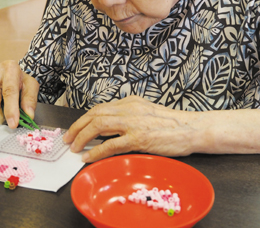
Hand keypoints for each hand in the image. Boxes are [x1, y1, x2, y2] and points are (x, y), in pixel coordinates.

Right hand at [0, 60, 38, 128]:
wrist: (9, 72)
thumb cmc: (20, 80)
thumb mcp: (31, 87)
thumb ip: (30, 100)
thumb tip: (29, 114)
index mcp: (10, 67)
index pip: (9, 91)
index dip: (11, 110)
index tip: (13, 124)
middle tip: (4, 118)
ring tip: (0, 108)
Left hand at [62, 96, 198, 162]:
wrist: (192, 129)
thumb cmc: (172, 125)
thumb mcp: (147, 112)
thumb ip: (130, 116)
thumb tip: (110, 128)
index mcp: (130, 102)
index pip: (100, 108)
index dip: (84, 119)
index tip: (75, 129)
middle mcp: (129, 109)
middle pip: (94, 114)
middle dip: (77, 127)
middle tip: (68, 139)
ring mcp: (133, 123)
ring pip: (98, 125)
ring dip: (82, 137)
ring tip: (74, 148)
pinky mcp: (139, 138)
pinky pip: (111, 144)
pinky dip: (96, 151)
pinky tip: (88, 157)